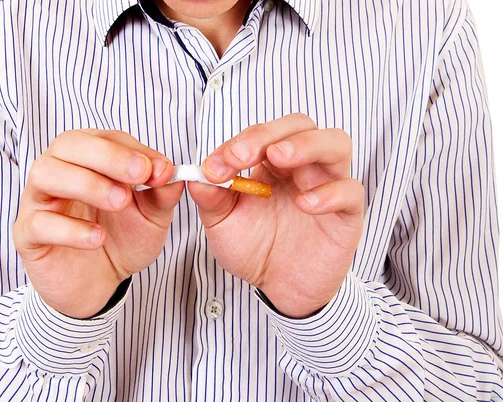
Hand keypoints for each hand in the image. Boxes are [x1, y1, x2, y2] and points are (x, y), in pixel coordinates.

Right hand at [13, 129, 183, 318]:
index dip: (132, 149)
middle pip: (68, 144)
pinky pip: (39, 223)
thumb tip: (172, 173)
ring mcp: (39, 202)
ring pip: (45, 174)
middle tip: (139, 176)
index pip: (104, 137)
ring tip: (119, 203)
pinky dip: (70, 229)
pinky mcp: (28, 236)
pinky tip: (97, 238)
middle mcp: (58, 171)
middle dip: (108, 156)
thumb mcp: (151, 216)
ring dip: (86, 184)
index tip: (159, 169)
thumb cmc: (122, 239)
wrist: (101, 283)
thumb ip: (162, 194)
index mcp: (87, 159)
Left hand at [188, 114, 363, 317]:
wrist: (280, 287)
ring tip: (279, 158)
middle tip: (243, 155)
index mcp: (271, 164)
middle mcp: (302, 167)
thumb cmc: (255, 249)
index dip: (237, 143)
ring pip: (335, 144)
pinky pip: (351, 191)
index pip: (261, 134)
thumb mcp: (224, 224)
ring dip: (306, 145)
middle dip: (269, 134)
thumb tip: (198, 176)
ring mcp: (328, 185)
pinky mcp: (347, 213)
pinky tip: (306, 204)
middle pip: (299, 126)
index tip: (214, 167)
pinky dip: (330, 192)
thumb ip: (212, 199)